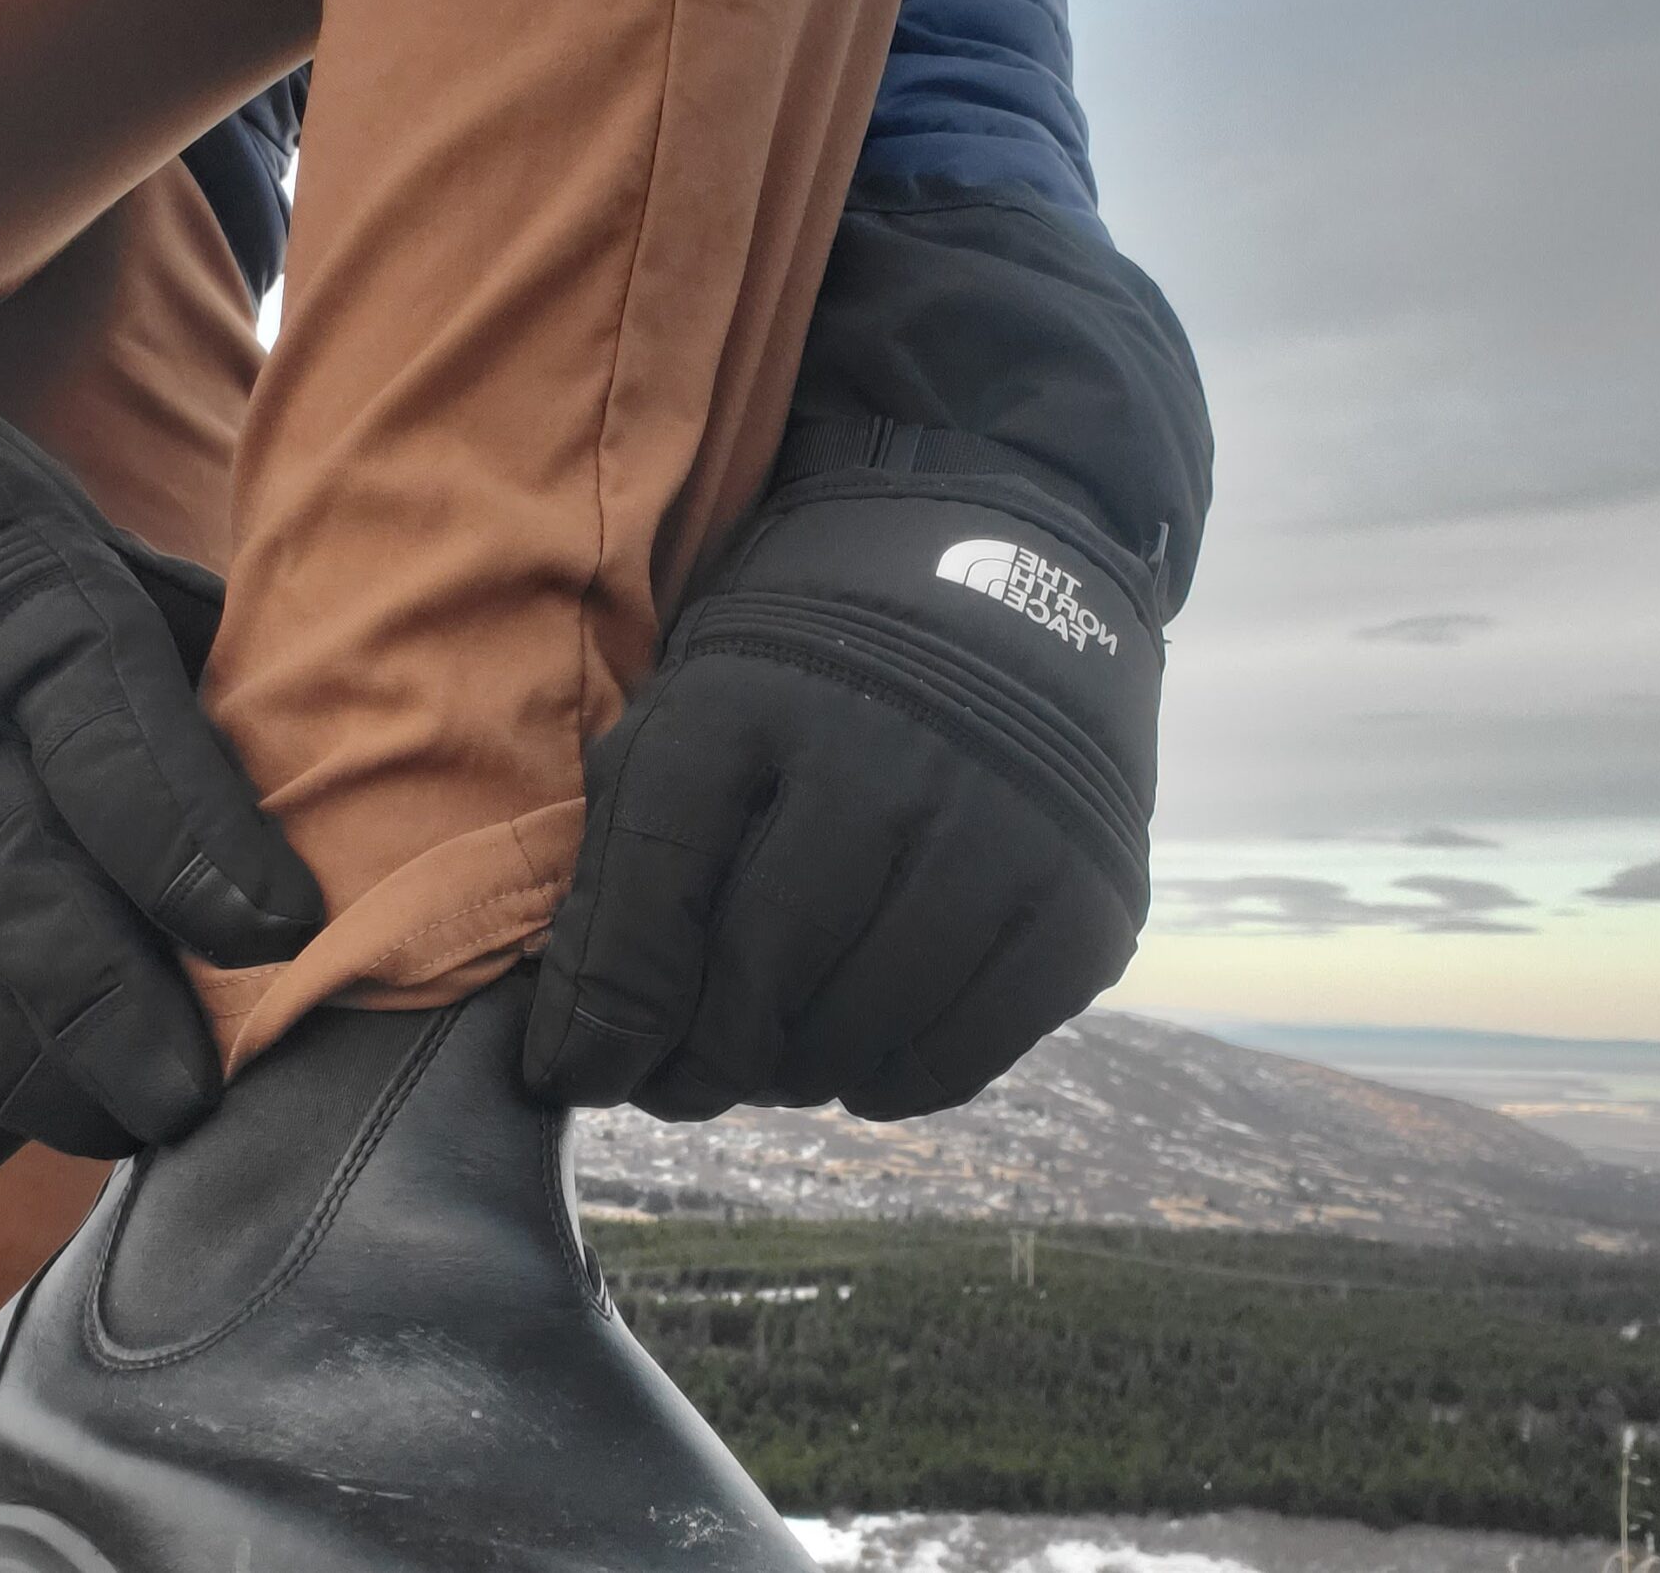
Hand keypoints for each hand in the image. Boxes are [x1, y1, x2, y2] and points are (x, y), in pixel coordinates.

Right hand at [0, 379, 321, 1166]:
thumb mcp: (107, 562)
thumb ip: (203, 665)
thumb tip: (339, 764)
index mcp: (43, 637)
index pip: (126, 763)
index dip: (204, 859)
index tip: (284, 936)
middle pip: (37, 902)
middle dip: (123, 1017)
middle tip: (198, 1098)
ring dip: (43, 1076)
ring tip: (127, 1127)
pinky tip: (7, 1127)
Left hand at [526, 471, 1159, 1121]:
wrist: (1014, 576)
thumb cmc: (816, 671)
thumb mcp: (696, 710)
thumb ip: (630, 861)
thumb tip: (581, 1048)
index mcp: (747, 705)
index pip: (649, 899)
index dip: (601, 1017)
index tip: (581, 1073)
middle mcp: (876, 764)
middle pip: (754, 983)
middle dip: (696, 1063)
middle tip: (679, 1082)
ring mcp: (993, 836)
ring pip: (854, 1035)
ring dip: (790, 1075)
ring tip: (767, 1059)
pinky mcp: (1079, 900)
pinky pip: (956, 1056)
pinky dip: (888, 1079)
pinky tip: (858, 1056)